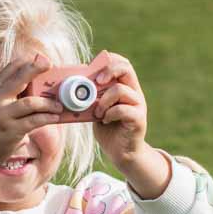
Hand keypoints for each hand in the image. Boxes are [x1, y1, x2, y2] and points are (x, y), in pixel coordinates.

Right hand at [0, 54, 64, 199]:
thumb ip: (10, 95)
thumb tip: (37, 87)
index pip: (8, 69)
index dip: (25, 62)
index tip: (40, 58)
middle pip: (19, 80)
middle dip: (35, 69)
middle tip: (50, 64)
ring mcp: (3, 116)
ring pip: (31, 103)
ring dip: (48, 103)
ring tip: (59, 105)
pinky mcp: (11, 131)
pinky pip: (34, 121)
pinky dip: (47, 117)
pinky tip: (55, 117)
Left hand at [91, 52, 148, 167]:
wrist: (121, 153)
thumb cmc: (107, 128)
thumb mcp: (96, 108)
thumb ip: (91, 96)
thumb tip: (73, 82)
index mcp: (126, 86)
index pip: (122, 63)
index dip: (109, 60)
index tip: (93, 68)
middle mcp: (135, 93)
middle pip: (126, 68)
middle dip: (108, 71)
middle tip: (97, 82)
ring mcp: (138, 105)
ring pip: (121, 90)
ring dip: (103, 100)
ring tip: (97, 112)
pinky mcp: (139, 119)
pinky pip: (123, 109)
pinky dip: (109, 113)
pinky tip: (104, 121)